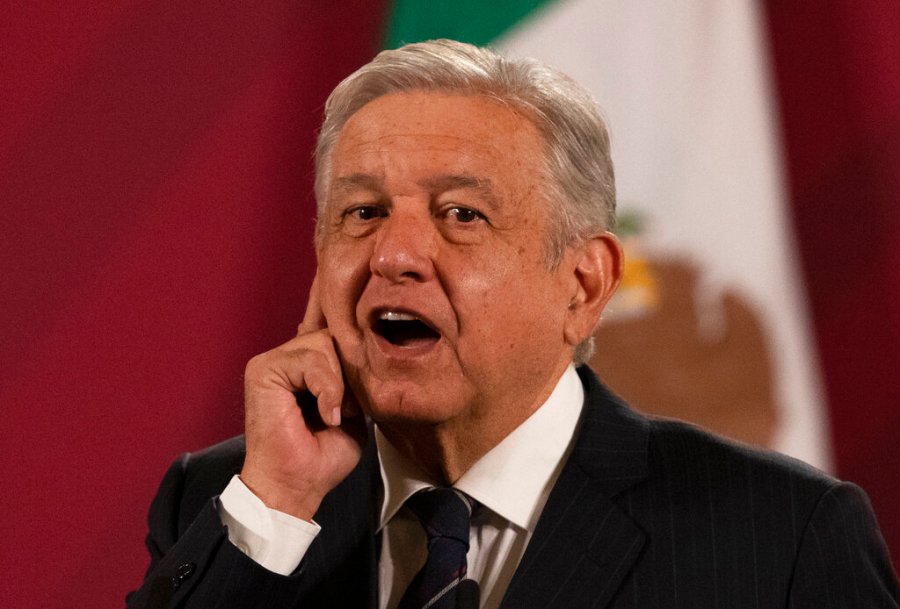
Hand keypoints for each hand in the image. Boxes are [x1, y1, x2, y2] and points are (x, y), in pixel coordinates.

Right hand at [240, 276, 365, 520]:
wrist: (297, 487)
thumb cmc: (323, 456)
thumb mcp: (355, 408)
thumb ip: (357, 377)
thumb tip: (375, 344)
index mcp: (307, 365)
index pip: (337, 332)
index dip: (354, 335)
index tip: (370, 347)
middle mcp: (289, 357)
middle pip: (335, 334)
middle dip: (351, 370)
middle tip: (349, 409)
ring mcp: (273, 361)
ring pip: (324, 343)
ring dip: (339, 383)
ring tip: (336, 414)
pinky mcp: (263, 370)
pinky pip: (309, 358)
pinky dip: (326, 387)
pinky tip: (326, 414)